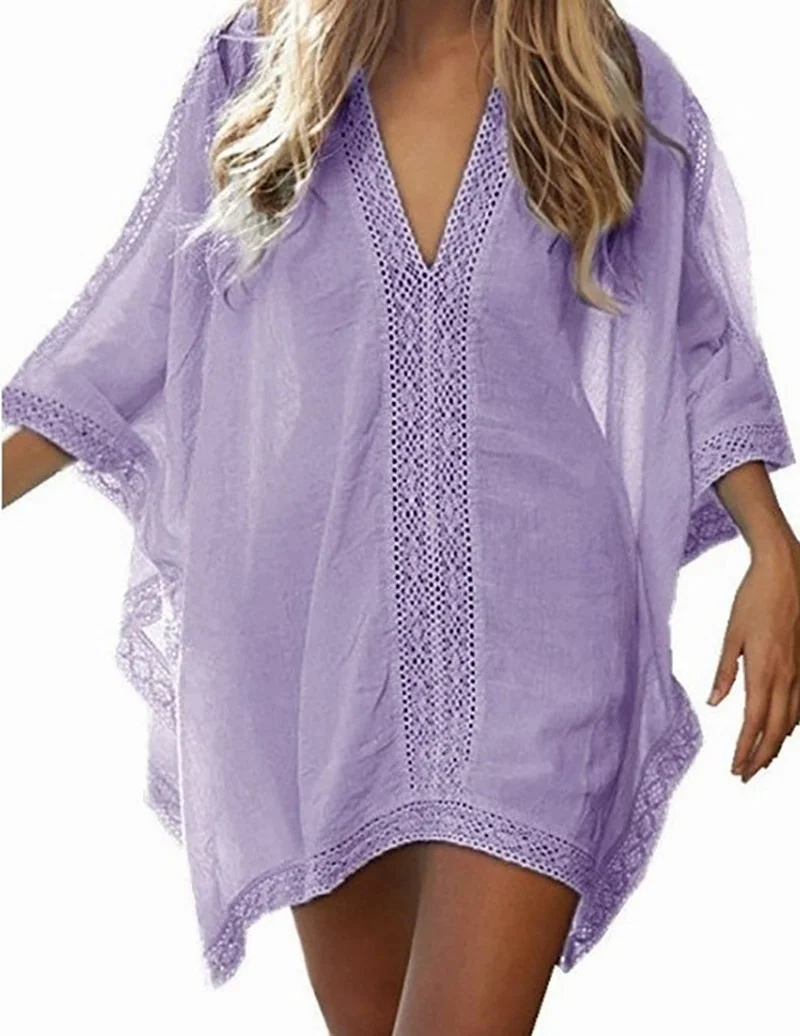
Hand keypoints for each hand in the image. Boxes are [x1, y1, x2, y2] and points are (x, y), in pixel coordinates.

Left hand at [707, 535, 799, 781]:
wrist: (786, 572)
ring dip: (777, 743)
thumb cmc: (754, 599)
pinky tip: (783, 729)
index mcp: (764, 670)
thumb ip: (725, 671)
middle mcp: (788, 676)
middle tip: (745, 775)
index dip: (745, 749)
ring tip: (761, 759)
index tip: (735, 768)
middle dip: (761, 756)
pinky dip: (792, 722)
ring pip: (793, 719)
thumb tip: (714, 702)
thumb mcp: (732, 634)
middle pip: (776, 729)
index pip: (754, 722)